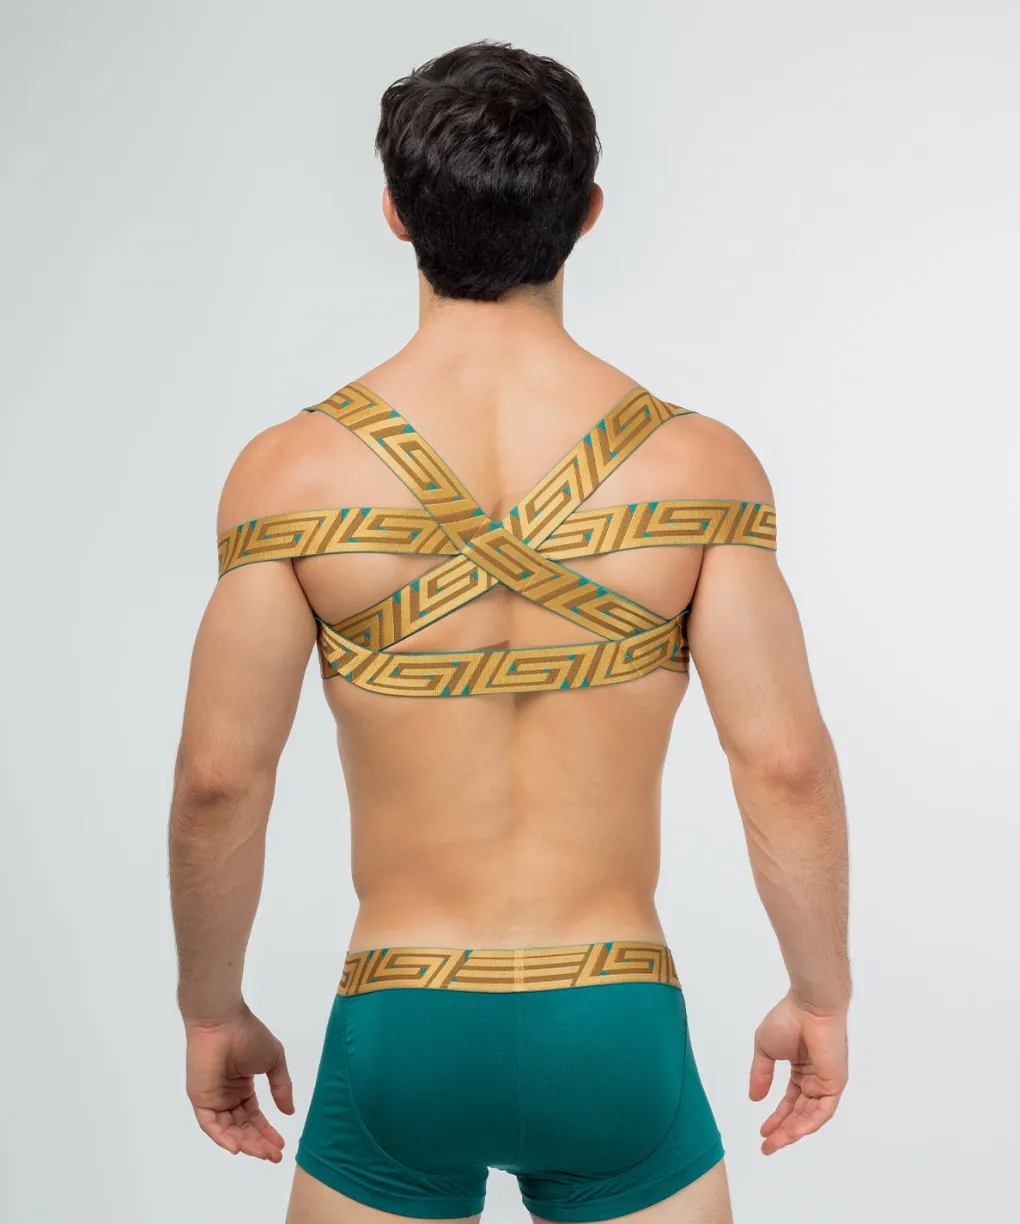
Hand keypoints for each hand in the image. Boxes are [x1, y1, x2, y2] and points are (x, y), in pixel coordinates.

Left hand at [185, 1004, 294, 1161]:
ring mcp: (213, 1099)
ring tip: (263, 1153)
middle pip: (243, 1127)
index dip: (267, 1132)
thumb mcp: (274, 1061)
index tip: (281, 1145)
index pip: (254, 1116)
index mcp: (242, 1086)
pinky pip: (211, 1125)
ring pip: (229, 1130)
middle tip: (274, 1155)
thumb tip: (289, 1112)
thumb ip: (281, 1087)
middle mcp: (227, 1096)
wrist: (224, 1022)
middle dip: (259, 1143)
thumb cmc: (249, 1035)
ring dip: (245, 1143)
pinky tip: (239, 1147)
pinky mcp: (200, 1100)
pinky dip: (223, 1138)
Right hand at [749, 992, 847, 1154]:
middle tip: (766, 1145)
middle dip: (783, 1130)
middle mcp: (815, 1079)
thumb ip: (761, 1074)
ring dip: (793, 1131)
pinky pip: (822, 1110)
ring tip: (775, 1142)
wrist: (809, 1006)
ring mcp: (826, 1082)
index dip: (776, 1117)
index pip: (790, 1101)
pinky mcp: (835, 1083)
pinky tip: (792, 1132)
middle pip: (799, 1113)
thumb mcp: (765, 1049)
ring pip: (810, 1116)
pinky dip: (808, 1123)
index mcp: (802, 1069)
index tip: (762, 1132)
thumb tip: (755, 1099)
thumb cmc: (788, 1020)